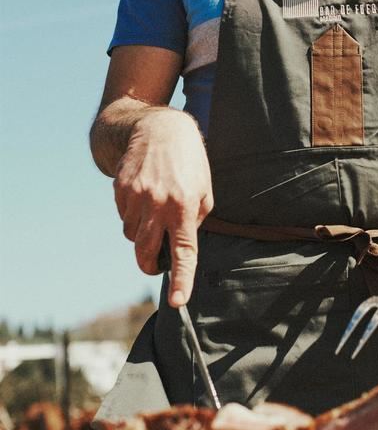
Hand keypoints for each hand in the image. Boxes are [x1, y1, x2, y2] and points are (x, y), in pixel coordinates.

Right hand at [113, 108, 213, 306]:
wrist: (160, 128)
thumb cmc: (189, 161)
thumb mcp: (204, 188)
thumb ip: (195, 219)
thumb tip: (180, 245)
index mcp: (184, 206)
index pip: (183, 251)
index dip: (181, 279)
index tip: (178, 302)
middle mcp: (158, 204)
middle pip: (146, 253)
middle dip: (150, 266)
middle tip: (157, 265)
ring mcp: (135, 197)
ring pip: (132, 237)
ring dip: (142, 236)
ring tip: (154, 212)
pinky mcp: (120, 190)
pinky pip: (123, 218)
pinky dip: (132, 217)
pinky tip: (144, 196)